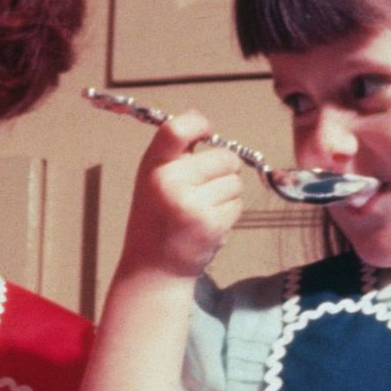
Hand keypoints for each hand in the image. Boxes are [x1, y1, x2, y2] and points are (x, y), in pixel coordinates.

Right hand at [118, 110, 243, 279]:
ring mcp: (192, 205)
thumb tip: (203, 124)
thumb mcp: (153, 178)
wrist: (153, 266)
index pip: (176, 129)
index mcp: (152, 166)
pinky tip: (208, 223)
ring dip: (226, 194)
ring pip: (235, 182)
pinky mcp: (212, 224)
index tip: (206, 130)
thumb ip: (175, 153)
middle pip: (224, 157)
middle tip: (203, 187)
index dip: (199, 123)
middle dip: (222, 169)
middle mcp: (170, 182)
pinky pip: (238, 204)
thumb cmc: (156, 218)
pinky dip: (228, 212)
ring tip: (202, 209)